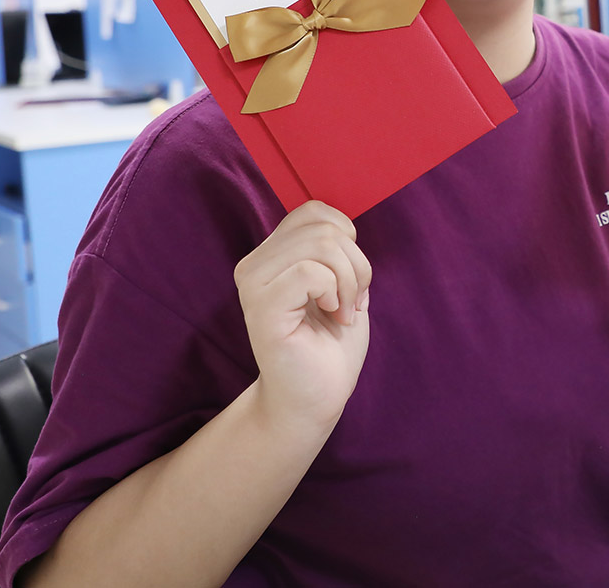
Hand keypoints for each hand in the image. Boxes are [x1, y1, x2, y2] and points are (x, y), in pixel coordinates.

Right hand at [233, 200, 371, 432]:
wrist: (317, 396)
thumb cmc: (330, 343)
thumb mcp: (341, 282)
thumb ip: (334, 247)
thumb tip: (343, 225)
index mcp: (271, 254)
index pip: (315, 212)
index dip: (347, 239)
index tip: (349, 280)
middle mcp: (254, 264)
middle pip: (323, 227)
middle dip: (356, 264)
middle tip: (352, 301)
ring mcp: (253, 285)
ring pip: (321, 244)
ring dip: (350, 280)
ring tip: (343, 311)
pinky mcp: (261, 309)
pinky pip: (310, 272)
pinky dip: (336, 292)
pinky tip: (332, 315)